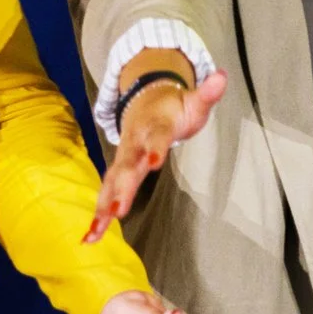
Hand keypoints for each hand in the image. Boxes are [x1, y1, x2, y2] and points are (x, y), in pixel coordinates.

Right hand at [84, 68, 228, 242]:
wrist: (145, 101)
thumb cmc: (174, 108)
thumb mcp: (193, 100)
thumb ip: (206, 94)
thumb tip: (222, 76)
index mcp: (156, 126)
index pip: (158, 138)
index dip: (157, 148)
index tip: (156, 163)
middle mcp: (135, 143)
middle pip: (128, 166)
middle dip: (122, 188)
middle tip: (118, 211)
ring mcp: (124, 158)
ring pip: (111, 182)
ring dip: (104, 206)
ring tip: (95, 231)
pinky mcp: (118, 171)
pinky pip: (106, 192)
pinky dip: (99, 214)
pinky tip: (90, 237)